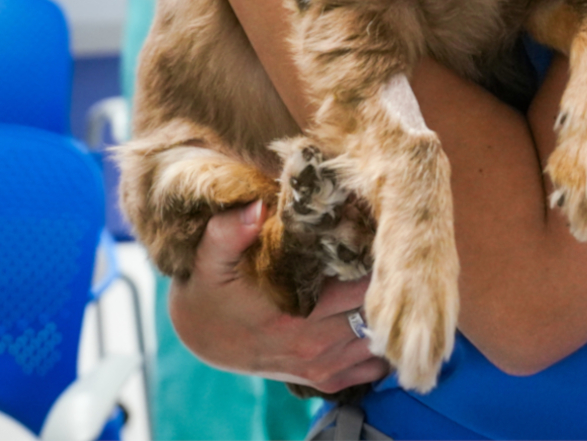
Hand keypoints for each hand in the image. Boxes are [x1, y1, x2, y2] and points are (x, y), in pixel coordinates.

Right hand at [168, 200, 389, 394]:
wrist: (199, 335)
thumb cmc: (210, 291)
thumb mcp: (210, 258)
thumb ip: (228, 232)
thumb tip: (256, 208)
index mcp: (294, 314)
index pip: (362, 284)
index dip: (377, 258)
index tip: (379, 235)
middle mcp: (313, 345)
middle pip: (374, 310)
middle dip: (386, 283)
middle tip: (388, 253)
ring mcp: (320, 365)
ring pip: (376, 340)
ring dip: (382, 313)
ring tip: (383, 281)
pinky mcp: (321, 378)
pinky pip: (369, 369)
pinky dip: (377, 346)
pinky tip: (371, 317)